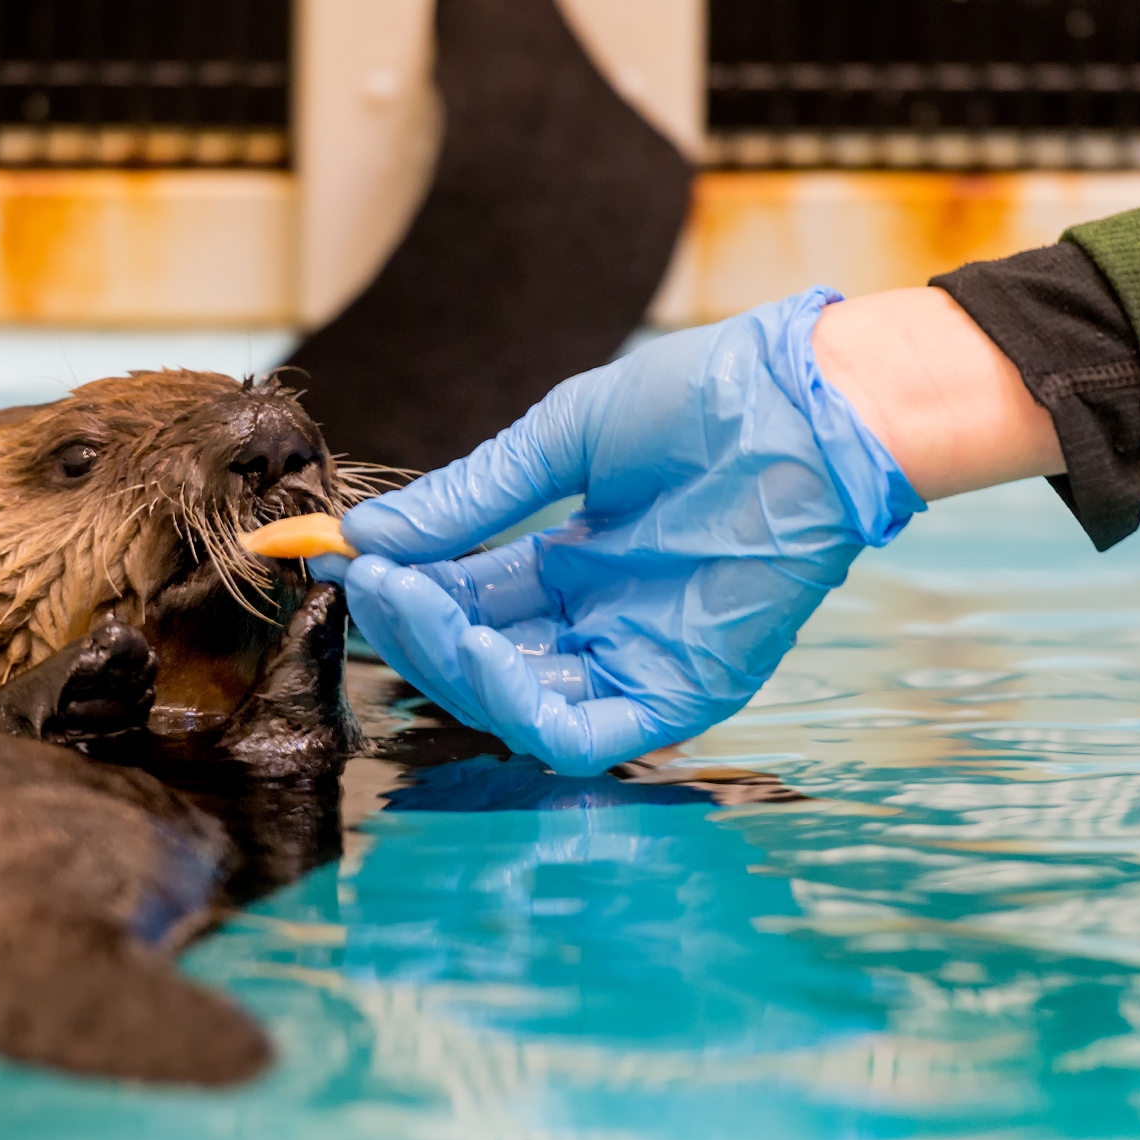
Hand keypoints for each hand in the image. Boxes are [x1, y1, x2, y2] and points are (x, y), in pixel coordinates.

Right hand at [319, 287, 922, 775]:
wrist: (805, 405)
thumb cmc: (706, 404)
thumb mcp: (561, 443)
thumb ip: (469, 500)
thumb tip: (365, 538)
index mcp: (573, 568)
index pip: (465, 602)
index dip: (398, 589)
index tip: (334, 560)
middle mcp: (599, 626)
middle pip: (478, 660)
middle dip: (411, 627)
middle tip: (367, 580)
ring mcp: (638, 665)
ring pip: (514, 705)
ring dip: (447, 660)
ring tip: (408, 600)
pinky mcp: (679, 696)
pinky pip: (578, 736)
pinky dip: (513, 704)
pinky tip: (473, 644)